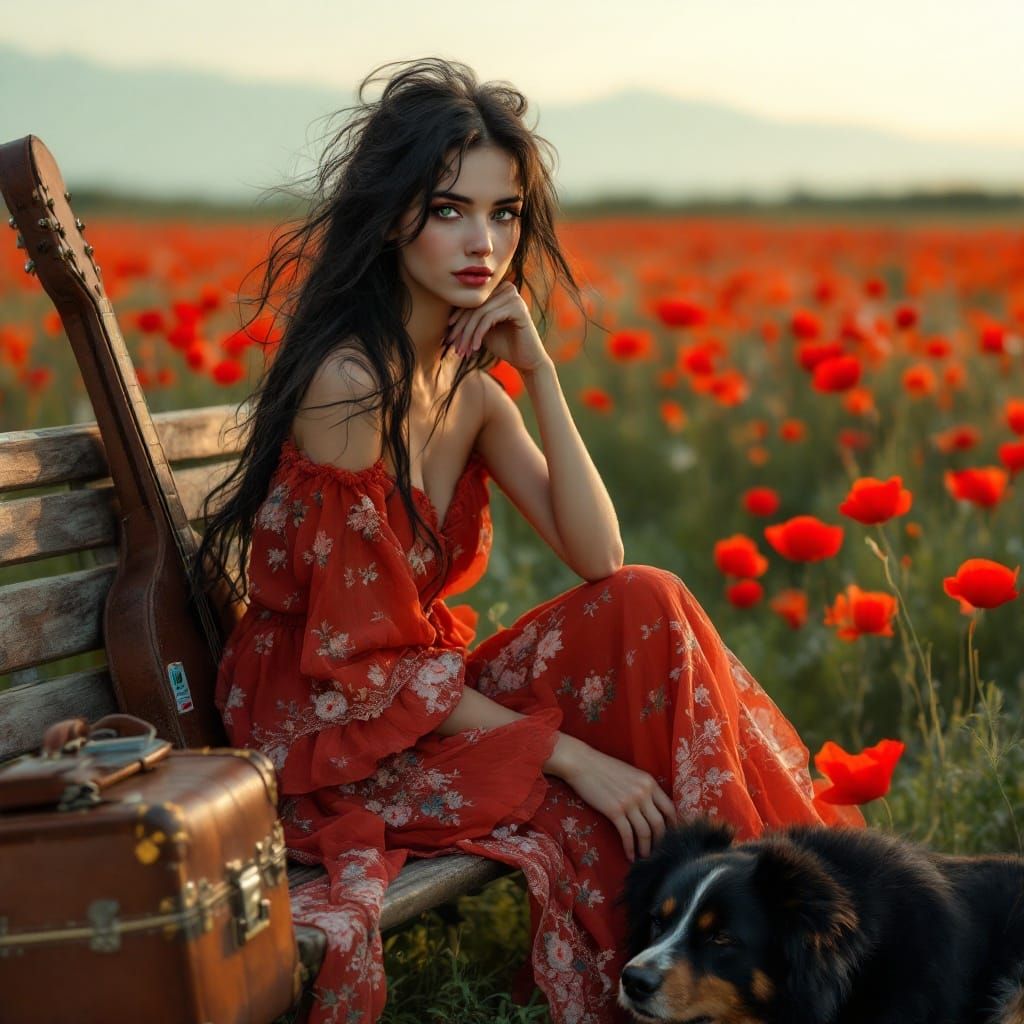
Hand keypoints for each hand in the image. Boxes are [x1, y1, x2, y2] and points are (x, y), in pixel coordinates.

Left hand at [445, 281, 550, 373]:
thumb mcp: (482, 329)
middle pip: (473, 307)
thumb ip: (470, 319)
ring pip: (479, 313)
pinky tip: (475, 348)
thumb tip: (446, 316)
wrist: (526, 360)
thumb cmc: (503, 344)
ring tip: (462, 352)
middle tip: (454, 347)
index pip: (470, 302)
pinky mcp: (518, 307)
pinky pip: (489, 318)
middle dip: (461, 329)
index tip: (447, 338)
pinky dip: (479, 334)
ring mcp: (513, 296)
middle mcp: (506, 288)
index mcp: (497, 290)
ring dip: (468, 334)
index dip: (456, 320)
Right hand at [548, 734, 677, 861]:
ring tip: (644, 857)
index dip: (673, 825)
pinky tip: (629, 856)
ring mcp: (629, 802)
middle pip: (659, 824)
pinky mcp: (614, 811)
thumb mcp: (631, 774)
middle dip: (660, 841)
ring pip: (645, 832)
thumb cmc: (604, 767)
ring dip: (646, 848)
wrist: (582, 763)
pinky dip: (630, 848)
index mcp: (649, 782)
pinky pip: (627, 835)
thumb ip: (643, 788)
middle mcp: (643, 792)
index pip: (669, 808)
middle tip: (658, 851)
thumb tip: (651, 808)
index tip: (671, 836)